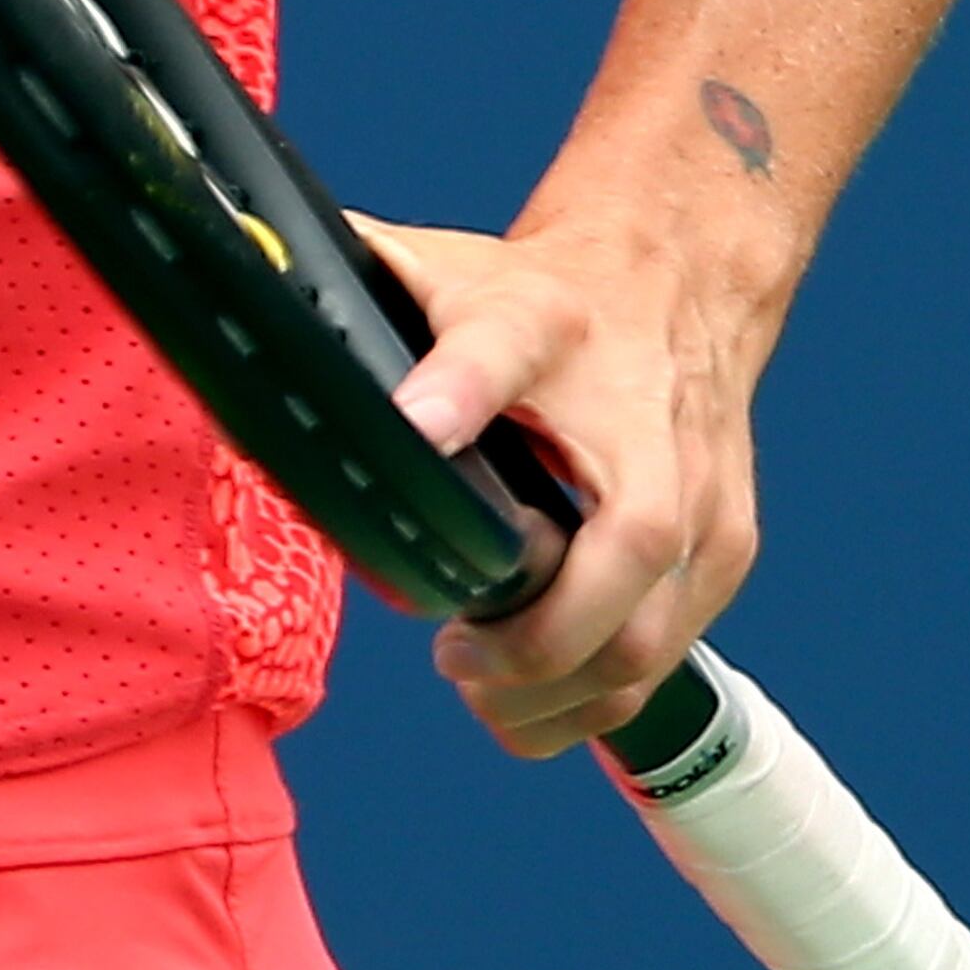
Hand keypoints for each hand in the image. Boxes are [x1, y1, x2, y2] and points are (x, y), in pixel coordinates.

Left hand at [353, 204, 766, 757]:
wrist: (676, 282)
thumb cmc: (544, 300)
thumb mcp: (444, 270)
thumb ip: (352, 289)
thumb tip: (241, 299)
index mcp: (544, 324)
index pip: (495, 345)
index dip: (450, 390)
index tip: (413, 432)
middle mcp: (643, 418)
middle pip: (619, 554)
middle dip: (529, 642)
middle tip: (451, 655)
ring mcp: (702, 498)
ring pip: (647, 641)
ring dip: (556, 693)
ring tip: (481, 686)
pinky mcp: (727, 552)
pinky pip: (666, 659)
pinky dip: (595, 699)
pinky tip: (533, 696)